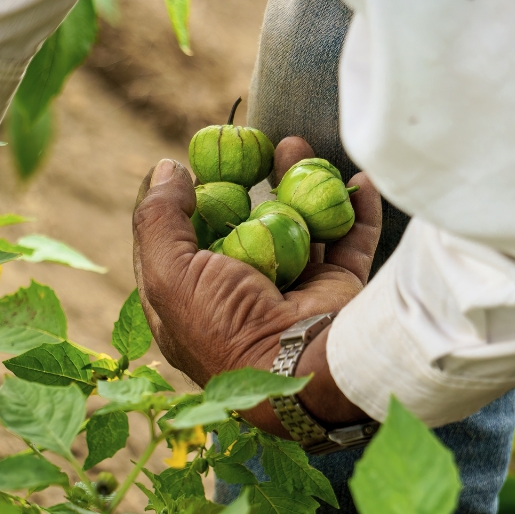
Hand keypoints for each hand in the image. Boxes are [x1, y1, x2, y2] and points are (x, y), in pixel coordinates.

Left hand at [132, 137, 381, 435]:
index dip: (188, 204)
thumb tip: (164, 171)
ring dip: (299, 185)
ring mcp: (291, 296)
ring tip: (297, 147)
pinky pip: (349, 244)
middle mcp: (241, 301)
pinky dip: (356, 212)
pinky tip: (355, 181)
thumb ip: (158, 221)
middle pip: (244, 228)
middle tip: (253, 146)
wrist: (302, 367)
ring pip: (296, 229)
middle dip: (249, 183)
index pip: (184, 245)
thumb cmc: (226, 324)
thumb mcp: (168, 273)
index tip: (198, 164)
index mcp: (194, 305)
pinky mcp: (335, 292)